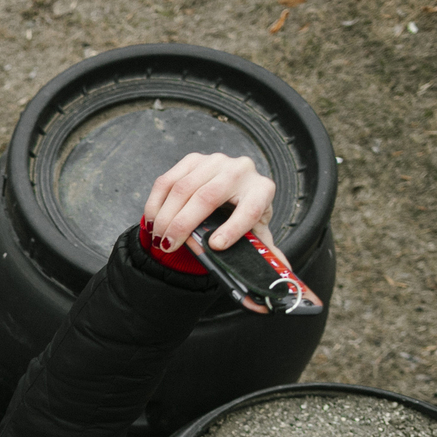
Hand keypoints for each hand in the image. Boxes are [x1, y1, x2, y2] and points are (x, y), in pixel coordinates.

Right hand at [143, 151, 279, 257]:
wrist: (232, 193)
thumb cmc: (243, 217)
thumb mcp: (256, 235)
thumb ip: (266, 254)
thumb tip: (284, 277)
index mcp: (261, 190)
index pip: (249, 208)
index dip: (233, 229)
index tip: (216, 246)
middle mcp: (241, 170)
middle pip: (207, 197)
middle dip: (182, 225)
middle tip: (168, 246)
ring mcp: (215, 162)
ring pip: (182, 188)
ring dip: (165, 216)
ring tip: (158, 238)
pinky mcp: (193, 160)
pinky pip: (167, 181)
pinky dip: (155, 204)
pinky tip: (153, 222)